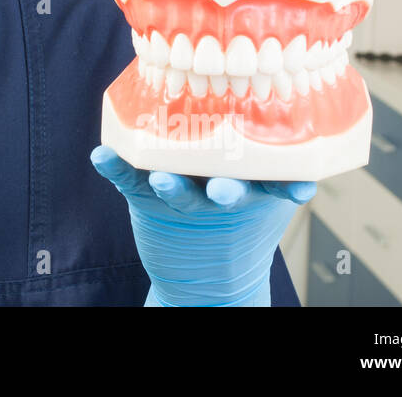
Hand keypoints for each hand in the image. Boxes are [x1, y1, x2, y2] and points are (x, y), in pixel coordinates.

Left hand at [90, 144, 315, 305]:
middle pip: (229, 191)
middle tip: (224, 191)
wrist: (205, 279)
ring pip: (180, 194)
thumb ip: (275, 165)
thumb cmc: (237, 214)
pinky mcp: (148, 201)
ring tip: (162, 180)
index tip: (300, 190)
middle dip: (227, 191)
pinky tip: (101, 153)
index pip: (277, 184)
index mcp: (254, 190)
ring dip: (172, 186)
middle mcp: (221, 196)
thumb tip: (298, 123)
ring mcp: (184, 200)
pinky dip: (114, 168)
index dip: (290, 186)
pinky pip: (128, 182)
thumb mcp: (263, 197)